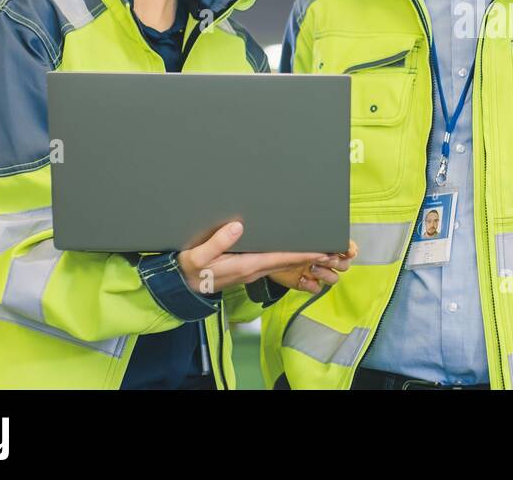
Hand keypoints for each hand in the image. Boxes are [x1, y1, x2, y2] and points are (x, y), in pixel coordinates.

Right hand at [178, 222, 329, 294]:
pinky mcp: (246, 268)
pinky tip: (293, 249)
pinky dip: (287, 256)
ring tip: (319, 247)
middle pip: (286, 262)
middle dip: (309, 255)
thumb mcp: (197, 257)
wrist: (181, 285)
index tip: (322, 250)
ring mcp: (250, 270)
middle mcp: (251, 269)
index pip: (280, 258)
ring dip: (300, 256)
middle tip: (331, 247)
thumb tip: (238, 227)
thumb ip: (216, 242)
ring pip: (281, 263)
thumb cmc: (189, 270)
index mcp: (244, 265)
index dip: (303, 254)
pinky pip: (272, 262)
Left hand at [269, 239, 357, 293]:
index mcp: (325, 244)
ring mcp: (316, 272)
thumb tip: (318, 241)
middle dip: (338, 262)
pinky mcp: (306, 283)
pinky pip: (316, 288)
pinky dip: (312, 285)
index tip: (349, 251)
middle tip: (327, 258)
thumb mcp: (294, 233)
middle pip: (344, 264)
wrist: (265, 255)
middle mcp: (324, 259)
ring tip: (313, 268)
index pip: (346, 247)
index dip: (350, 249)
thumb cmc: (281, 241)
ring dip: (326, 274)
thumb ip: (309, 237)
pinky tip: (302, 279)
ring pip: (333, 278)